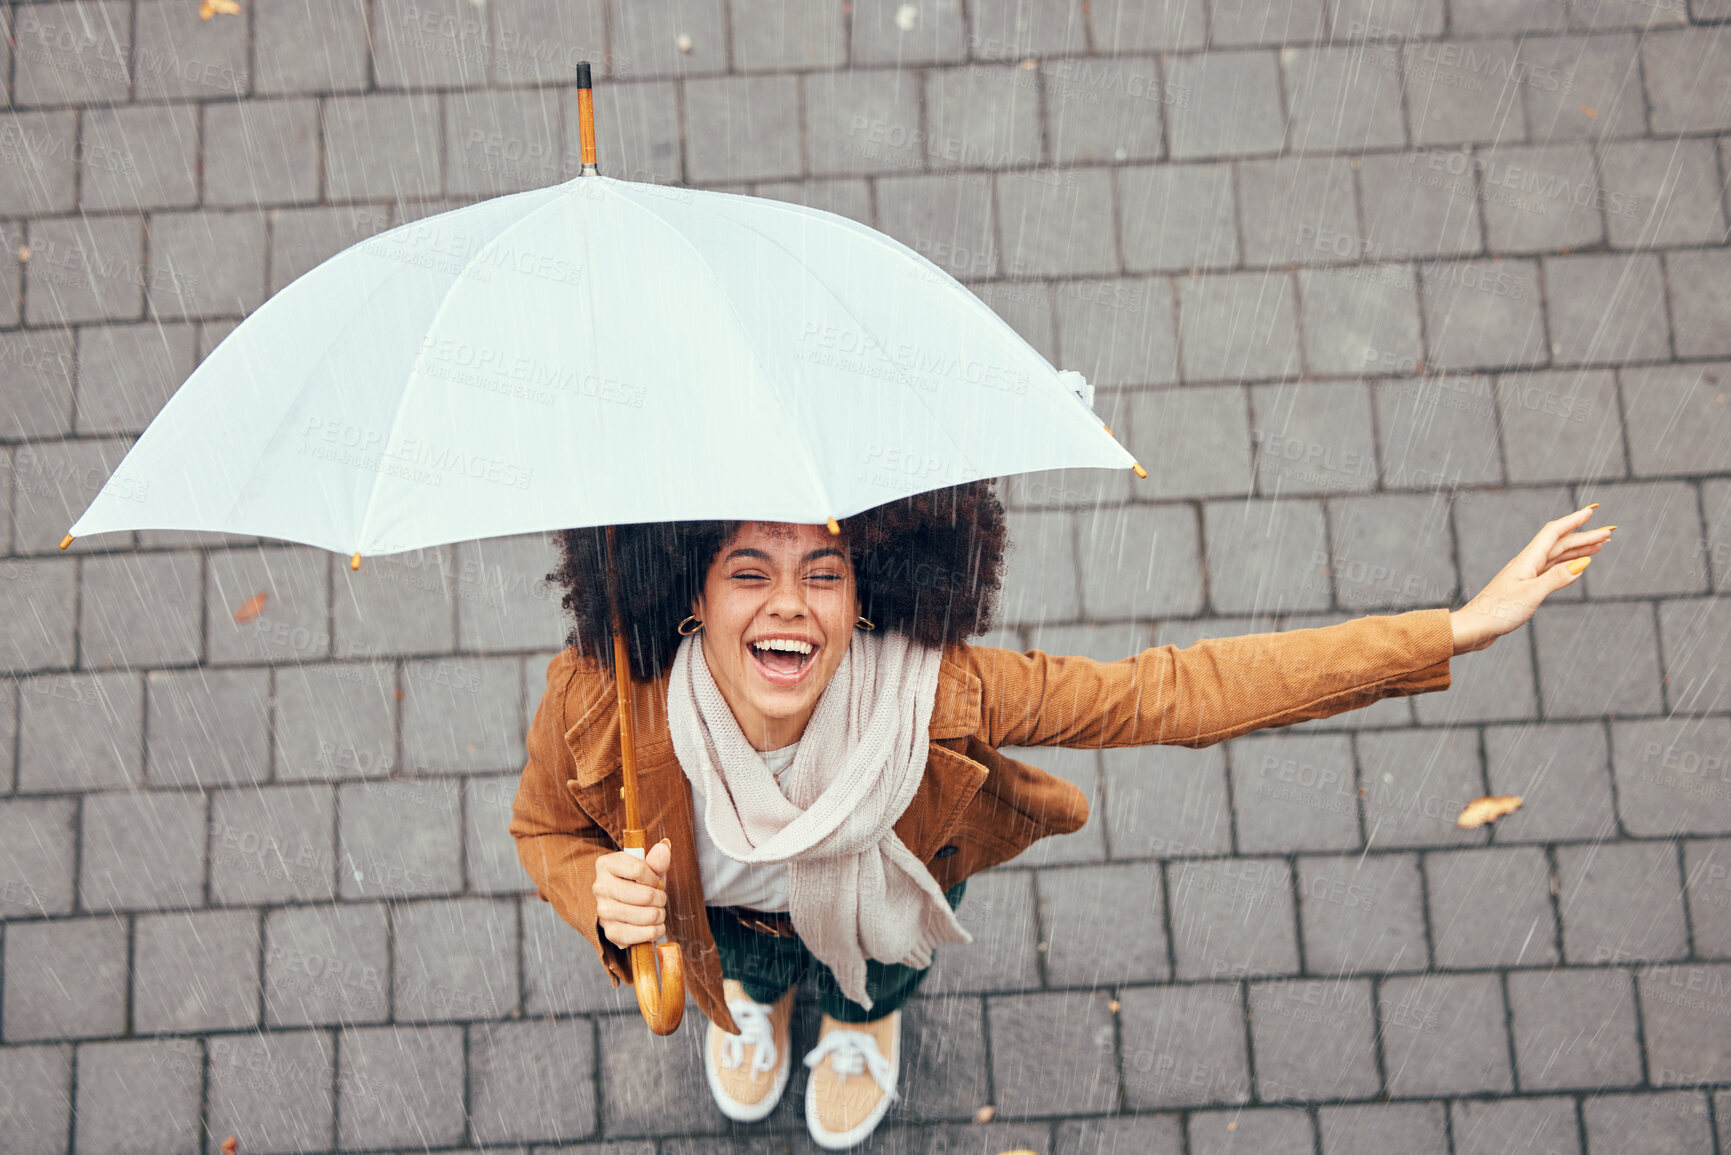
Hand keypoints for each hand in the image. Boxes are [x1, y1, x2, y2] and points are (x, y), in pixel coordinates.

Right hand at [593, 838, 671, 948]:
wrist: (619, 904)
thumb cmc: (636, 882)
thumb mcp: (646, 867)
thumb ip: (656, 859)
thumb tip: (664, 847)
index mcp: (605, 864)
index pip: (639, 870)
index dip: (654, 878)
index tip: (655, 882)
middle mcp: (600, 887)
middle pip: (645, 896)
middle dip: (661, 898)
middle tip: (660, 899)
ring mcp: (603, 911)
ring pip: (646, 915)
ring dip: (660, 915)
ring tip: (658, 911)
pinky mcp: (610, 932)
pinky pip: (642, 935)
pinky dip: (655, 931)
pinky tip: (655, 926)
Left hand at [1449, 506, 1614, 654]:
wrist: (1474, 628)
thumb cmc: (1498, 612)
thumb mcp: (1531, 595)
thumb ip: (1557, 578)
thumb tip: (1583, 563)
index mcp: (1527, 560)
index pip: (1554, 532)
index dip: (1574, 520)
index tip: (1593, 510)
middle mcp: (1527, 564)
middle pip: (1560, 544)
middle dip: (1585, 537)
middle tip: (1609, 532)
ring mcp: (1526, 575)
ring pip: (1557, 557)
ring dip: (1579, 550)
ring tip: (1600, 545)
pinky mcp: (1525, 587)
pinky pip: (1551, 570)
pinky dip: (1567, 565)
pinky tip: (1577, 564)